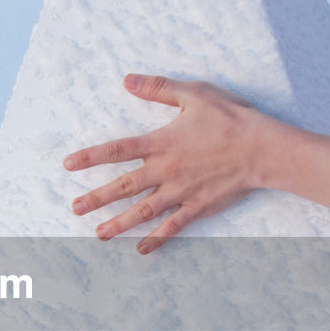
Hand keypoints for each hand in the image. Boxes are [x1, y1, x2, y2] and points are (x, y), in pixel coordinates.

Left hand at [63, 74, 272, 253]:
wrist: (261, 148)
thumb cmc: (230, 118)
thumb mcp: (193, 93)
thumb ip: (158, 89)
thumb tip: (127, 80)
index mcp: (160, 143)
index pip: (116, 151)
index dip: (89, 157)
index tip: (68, 165)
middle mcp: (165, 171)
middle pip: (123, 187)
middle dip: (96, 199)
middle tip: (74, 209)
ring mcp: (180, 192)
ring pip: (142, 212)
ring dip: (118, 224)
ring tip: (99, 235)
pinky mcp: (197, 207)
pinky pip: (172, 227)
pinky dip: (156, 240)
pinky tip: (141, 249)